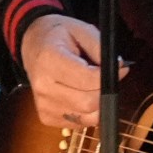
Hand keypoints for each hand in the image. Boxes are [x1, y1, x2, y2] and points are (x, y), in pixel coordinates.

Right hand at [22, 14, 119, 128]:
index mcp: (49, 60)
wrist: (32, 45)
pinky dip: (87, 112)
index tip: (120, 69)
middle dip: (105, 92)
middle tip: (107, 79)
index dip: (108, 77)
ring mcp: (43, 105)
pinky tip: (81, 95)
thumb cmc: (58, 36)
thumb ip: (101, 48)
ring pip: (86, 118)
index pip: (88, 80)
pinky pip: (79, 123)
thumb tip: (120, 68)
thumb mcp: (81, 29)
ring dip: (98, 104)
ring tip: (92, 86)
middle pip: (88, 103)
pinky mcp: (46, 117)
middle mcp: (43, 86)